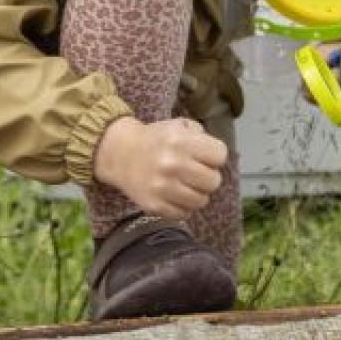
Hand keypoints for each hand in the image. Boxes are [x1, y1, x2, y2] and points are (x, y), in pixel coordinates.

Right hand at [92, 115, 226, 219]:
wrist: (120, 153)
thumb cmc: (156, 139)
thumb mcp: (179, 125)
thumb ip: (202, 136)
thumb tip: (217, 158)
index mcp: (180, 141)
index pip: (220, 155)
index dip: (214, 156)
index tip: (205, 157)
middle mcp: (172, 164)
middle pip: (214, 181)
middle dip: (208, 176)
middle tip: (196, 173)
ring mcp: (163, 188)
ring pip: (201, 201)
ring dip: (197, 193)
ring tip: (186, 185)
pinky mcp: (154, 206)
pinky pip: (184, 214)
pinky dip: (183, 207)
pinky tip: (175, 195)